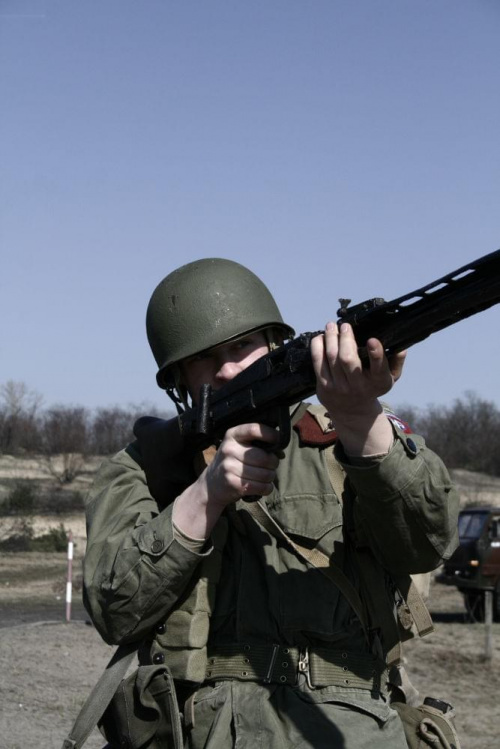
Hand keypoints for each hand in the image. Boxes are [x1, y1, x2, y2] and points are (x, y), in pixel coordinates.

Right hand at [173, 423, 278, 537]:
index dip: (271, 435)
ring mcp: (229, 467)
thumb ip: (258, 445)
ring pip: (265, 474)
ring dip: (270, 477)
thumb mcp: (239, 447)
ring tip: (265, 476)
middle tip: (271, 466)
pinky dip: (267, 488)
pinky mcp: (233, 483)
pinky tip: (263, 486)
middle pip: (264, 457)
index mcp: (232, 435)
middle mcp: (229, 449)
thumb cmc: (232, 462)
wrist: (211, 484)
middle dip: (273, 463)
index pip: (254, 429)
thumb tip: (280, 453)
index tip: (278, 440)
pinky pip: (261, 487)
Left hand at [310, 322, 406, 455]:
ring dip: (330, 337)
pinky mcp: (324, 386)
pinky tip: (321, 337)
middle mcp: (358, 386)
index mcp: (378, 382)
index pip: (378, 368)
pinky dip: (318, 346)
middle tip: (345, 325)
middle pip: (347, 359)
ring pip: (331, 357)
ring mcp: (339, 387)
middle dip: (345, 338)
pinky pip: (317, 362)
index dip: (376, 353)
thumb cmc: (372, 387)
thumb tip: (402, 347)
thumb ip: (396, 362)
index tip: (372, 340)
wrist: (353, 411)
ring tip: (331, 326)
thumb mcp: (390, 378)